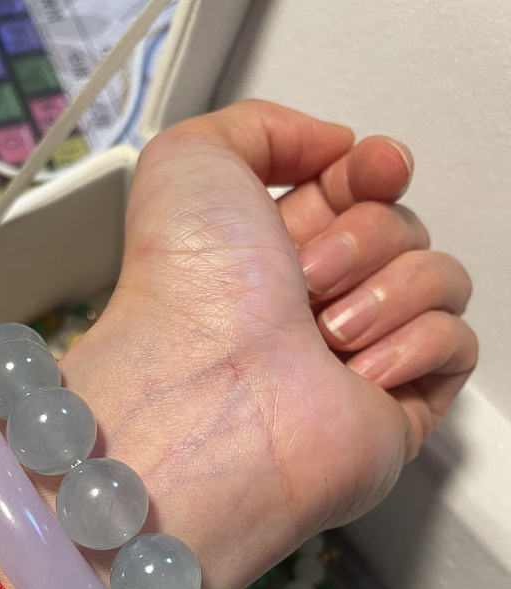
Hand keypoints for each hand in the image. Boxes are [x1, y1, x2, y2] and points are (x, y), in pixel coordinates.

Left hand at [56, 101, 475, 588]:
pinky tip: (357, 369)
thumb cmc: (185, 296)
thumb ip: (260, 127)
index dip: (375, 169)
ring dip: (390, 289)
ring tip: (327, 331)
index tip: (370, 168)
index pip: (358, 188)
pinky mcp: (395, 406)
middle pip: (402, 227)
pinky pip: (456, 345)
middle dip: (365, 235)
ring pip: (439, 278)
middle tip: (308, 275)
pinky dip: (415, 345)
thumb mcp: (191, 161)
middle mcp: (312, 302)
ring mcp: (356, 354)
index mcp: (270, 248)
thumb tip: (332, 148)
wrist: (208, 397)